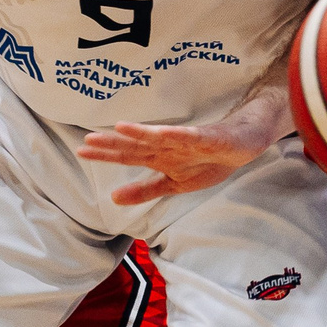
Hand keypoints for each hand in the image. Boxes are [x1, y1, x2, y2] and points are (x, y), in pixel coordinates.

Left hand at [78, 106, 280, 205]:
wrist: (244, 144)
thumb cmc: (208, 160)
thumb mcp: (174, 183)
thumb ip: (145, 190)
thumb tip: (113, 199)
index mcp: (159, 157)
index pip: (128, 155)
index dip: (106, 154)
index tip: (81, 151)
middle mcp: (168, 145)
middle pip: (137, 144)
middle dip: (114, 143)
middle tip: (88, 140)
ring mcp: (187, 140)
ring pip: (159, 136)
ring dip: (140, 133)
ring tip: (119, 128)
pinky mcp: (208, 136)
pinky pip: (190, 136)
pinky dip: (176, 134)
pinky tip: (161, 132)